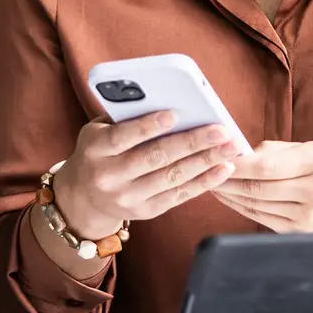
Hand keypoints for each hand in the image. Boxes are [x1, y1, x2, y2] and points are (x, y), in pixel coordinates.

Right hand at [51, 112, 243, 239]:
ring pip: (172, 177)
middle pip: (155, 157)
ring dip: (205, 161)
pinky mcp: (145, 212)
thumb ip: (126, 117)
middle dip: (192, 143)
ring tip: (230, 148)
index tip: (176, 113)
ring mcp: (127, 197)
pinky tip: (223, 169)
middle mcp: (109, 176)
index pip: (123, 137)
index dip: (149, 126)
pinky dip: (204, 182)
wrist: (82, 198)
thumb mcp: (99, 130)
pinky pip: (179, 196)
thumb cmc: (99, 151)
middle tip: (221, 130)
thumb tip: (170, 100)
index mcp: (95, 150)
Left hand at [213, 140, 312, 232]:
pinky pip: (266, 221)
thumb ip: (284, 151)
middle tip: (205, 167)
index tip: (215, 153)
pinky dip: (246, 209)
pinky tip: (235, 200)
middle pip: (255, 188)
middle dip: (226, 179)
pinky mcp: (304, 234)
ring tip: (213, 183)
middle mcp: (312, 194)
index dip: (234, 162)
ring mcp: (308, 219)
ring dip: (231, 196)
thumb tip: (248, 151)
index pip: (263, 165)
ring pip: (256, 206)